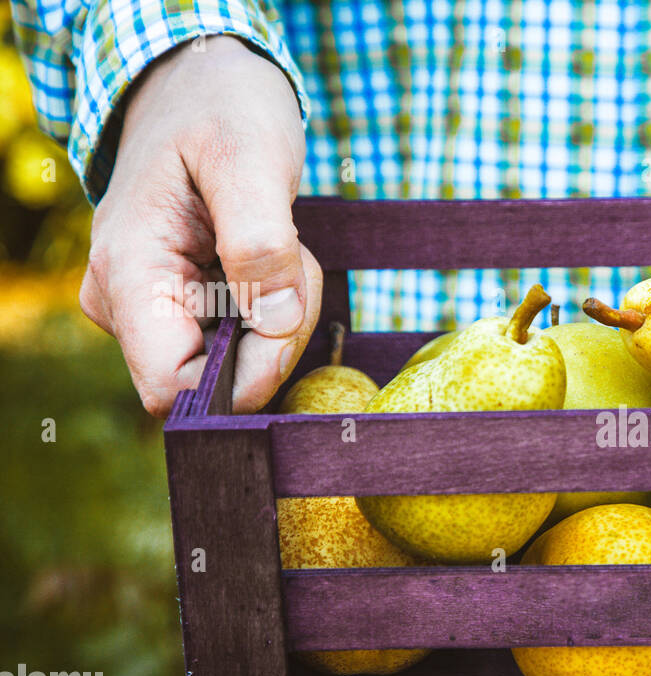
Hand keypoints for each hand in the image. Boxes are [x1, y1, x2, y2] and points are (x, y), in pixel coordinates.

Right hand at [79, 35, 319, 416]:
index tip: (288, 319)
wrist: (202, 81)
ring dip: (279, 316)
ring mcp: (151, 307)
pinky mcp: (181, 305)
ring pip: (234, 362)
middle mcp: (125, 303)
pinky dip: (274, 307)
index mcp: (128, 274)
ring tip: (282, 247)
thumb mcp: (251, 159)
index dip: (243, 378)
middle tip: (293, 261)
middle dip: (273, 334)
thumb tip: (273, 323)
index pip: (172, 387)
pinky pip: (240, 339)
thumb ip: (262, 243)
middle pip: (214, 379)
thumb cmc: (222, 108)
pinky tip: (274, 260)